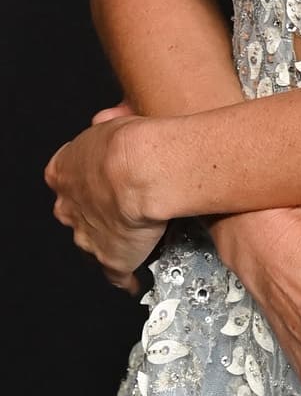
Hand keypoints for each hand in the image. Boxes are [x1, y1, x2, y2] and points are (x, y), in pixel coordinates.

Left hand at [45, 106, 165, 293]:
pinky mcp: (112, 258)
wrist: (142, 171)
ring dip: (113, 237)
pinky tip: (135, 278)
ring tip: (137, 230)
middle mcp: (70, 207)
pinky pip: (116, 274)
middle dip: (96, 208)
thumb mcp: (115, 118)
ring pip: (94, 241)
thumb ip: (110, 124)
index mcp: (64, 172)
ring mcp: (88, 235)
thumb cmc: (129, 143)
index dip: (88, 177)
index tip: (104, 175)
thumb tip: (113, 117)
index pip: (67, 177)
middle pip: (76, 212)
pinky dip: (126, 277)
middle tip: (122, 200)